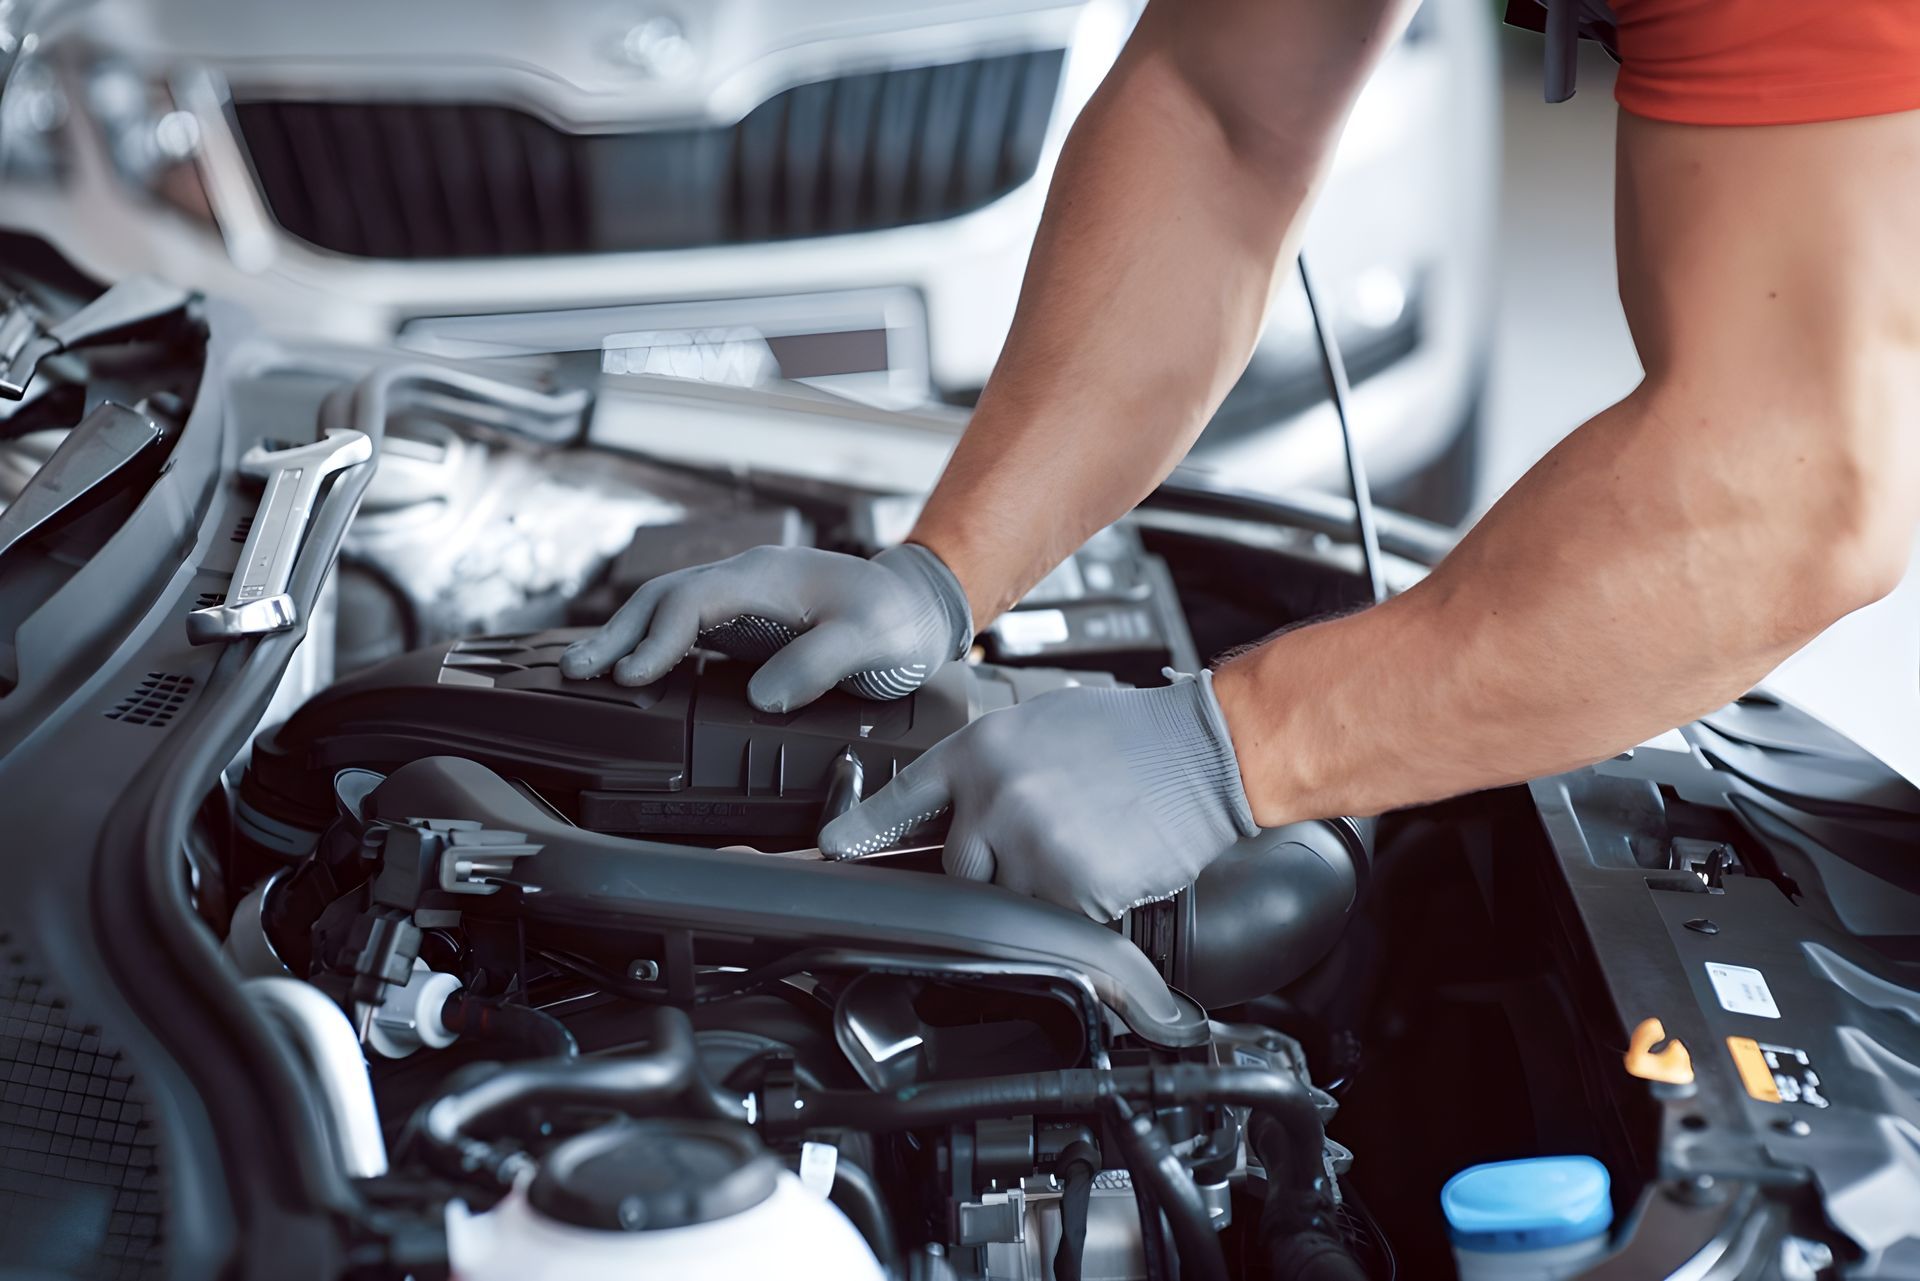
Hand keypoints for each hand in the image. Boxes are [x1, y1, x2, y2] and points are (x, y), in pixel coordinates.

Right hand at [560, 543, 973, 711]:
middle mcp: (746, 580)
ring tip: (584, 671)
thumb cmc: (898, 620)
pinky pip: (686, 625)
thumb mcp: (871, 640)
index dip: (657, 638)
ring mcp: (743, 599)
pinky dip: (651, 644)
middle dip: (617, 633)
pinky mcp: (747, 621)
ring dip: (625, 637)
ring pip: (668, 608)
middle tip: (576, 671)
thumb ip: (819, 662)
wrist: (920, 607)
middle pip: (664, 598)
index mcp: (767, 577)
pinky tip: (632, 669)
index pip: (692, 601)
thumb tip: (764, 696)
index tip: (631, 676)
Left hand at [819, 670, 1258, 918]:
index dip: (858, 831)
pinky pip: (1057, 919)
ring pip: (1009, 899)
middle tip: (1050, 838)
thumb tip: (953, 808)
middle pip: (957, 869)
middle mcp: (994, 797)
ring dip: (1041, 887)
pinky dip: (1080, 905)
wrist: (1204, 751)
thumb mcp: (1040, 726)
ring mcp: (1029, 845)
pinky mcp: (1069, 888)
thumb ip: (988, 767)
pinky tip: (1109, 863)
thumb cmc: (1132, 735)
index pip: (900, 801)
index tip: (829, 851)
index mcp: (981, 750)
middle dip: (993, 867)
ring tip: (1088, 842)